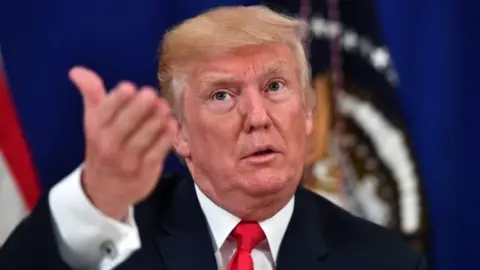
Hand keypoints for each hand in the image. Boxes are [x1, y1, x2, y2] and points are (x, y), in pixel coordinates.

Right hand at [69, 67, 177, 219]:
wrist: (104, 190)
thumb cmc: (102, 145)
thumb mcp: (94, 120)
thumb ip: (91, 93)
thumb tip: (76, 70)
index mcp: (96, 129)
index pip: (105, 112)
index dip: (117, 99)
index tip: (129, 87)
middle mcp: (110, 145)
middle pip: (126, 124)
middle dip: (140, 107)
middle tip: (152, 94)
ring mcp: (128, 160)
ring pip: (144, 137)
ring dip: (157, 120)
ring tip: (165, 107)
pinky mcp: (145, 171)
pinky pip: (158, 152)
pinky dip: (166, 138)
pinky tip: (172, 125)